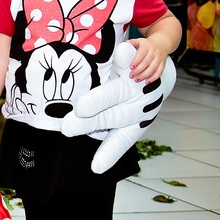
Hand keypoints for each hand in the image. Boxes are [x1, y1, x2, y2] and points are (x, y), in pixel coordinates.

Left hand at [61, 42, 175, 173]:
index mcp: (132, 86)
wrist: (153, 74)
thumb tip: (124, 51)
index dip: (97, 102)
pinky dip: (111, 154)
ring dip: (106, 150)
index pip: (112, 95)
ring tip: (96, 166)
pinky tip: (98, 167)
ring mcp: (138, 120)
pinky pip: (121, 143)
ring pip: (120, 136)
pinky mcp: (135, 130)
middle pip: (110, 117)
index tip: (80, 109)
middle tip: (67, 129)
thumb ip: (125, 58)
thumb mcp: (129, 58)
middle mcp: (137, 105)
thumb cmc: (130, 66)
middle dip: (89, 125)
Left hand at [128, 38, 166, 82]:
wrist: (162, 43)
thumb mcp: (140, 41)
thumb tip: (126, 43)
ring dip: (145, 75)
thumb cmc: (148, 44)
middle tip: (132, 75)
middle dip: (138, 70)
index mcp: (147, 46)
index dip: (136, 61)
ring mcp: (159, 58)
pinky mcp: (163, 63)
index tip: (131, 67)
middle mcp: (154, 52)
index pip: (141, 54)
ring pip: (153, 68)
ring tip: (137, 79)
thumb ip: (132, 42)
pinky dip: (154, 78)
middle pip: (146, 63)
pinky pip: (159, 72)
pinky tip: (147, 81)